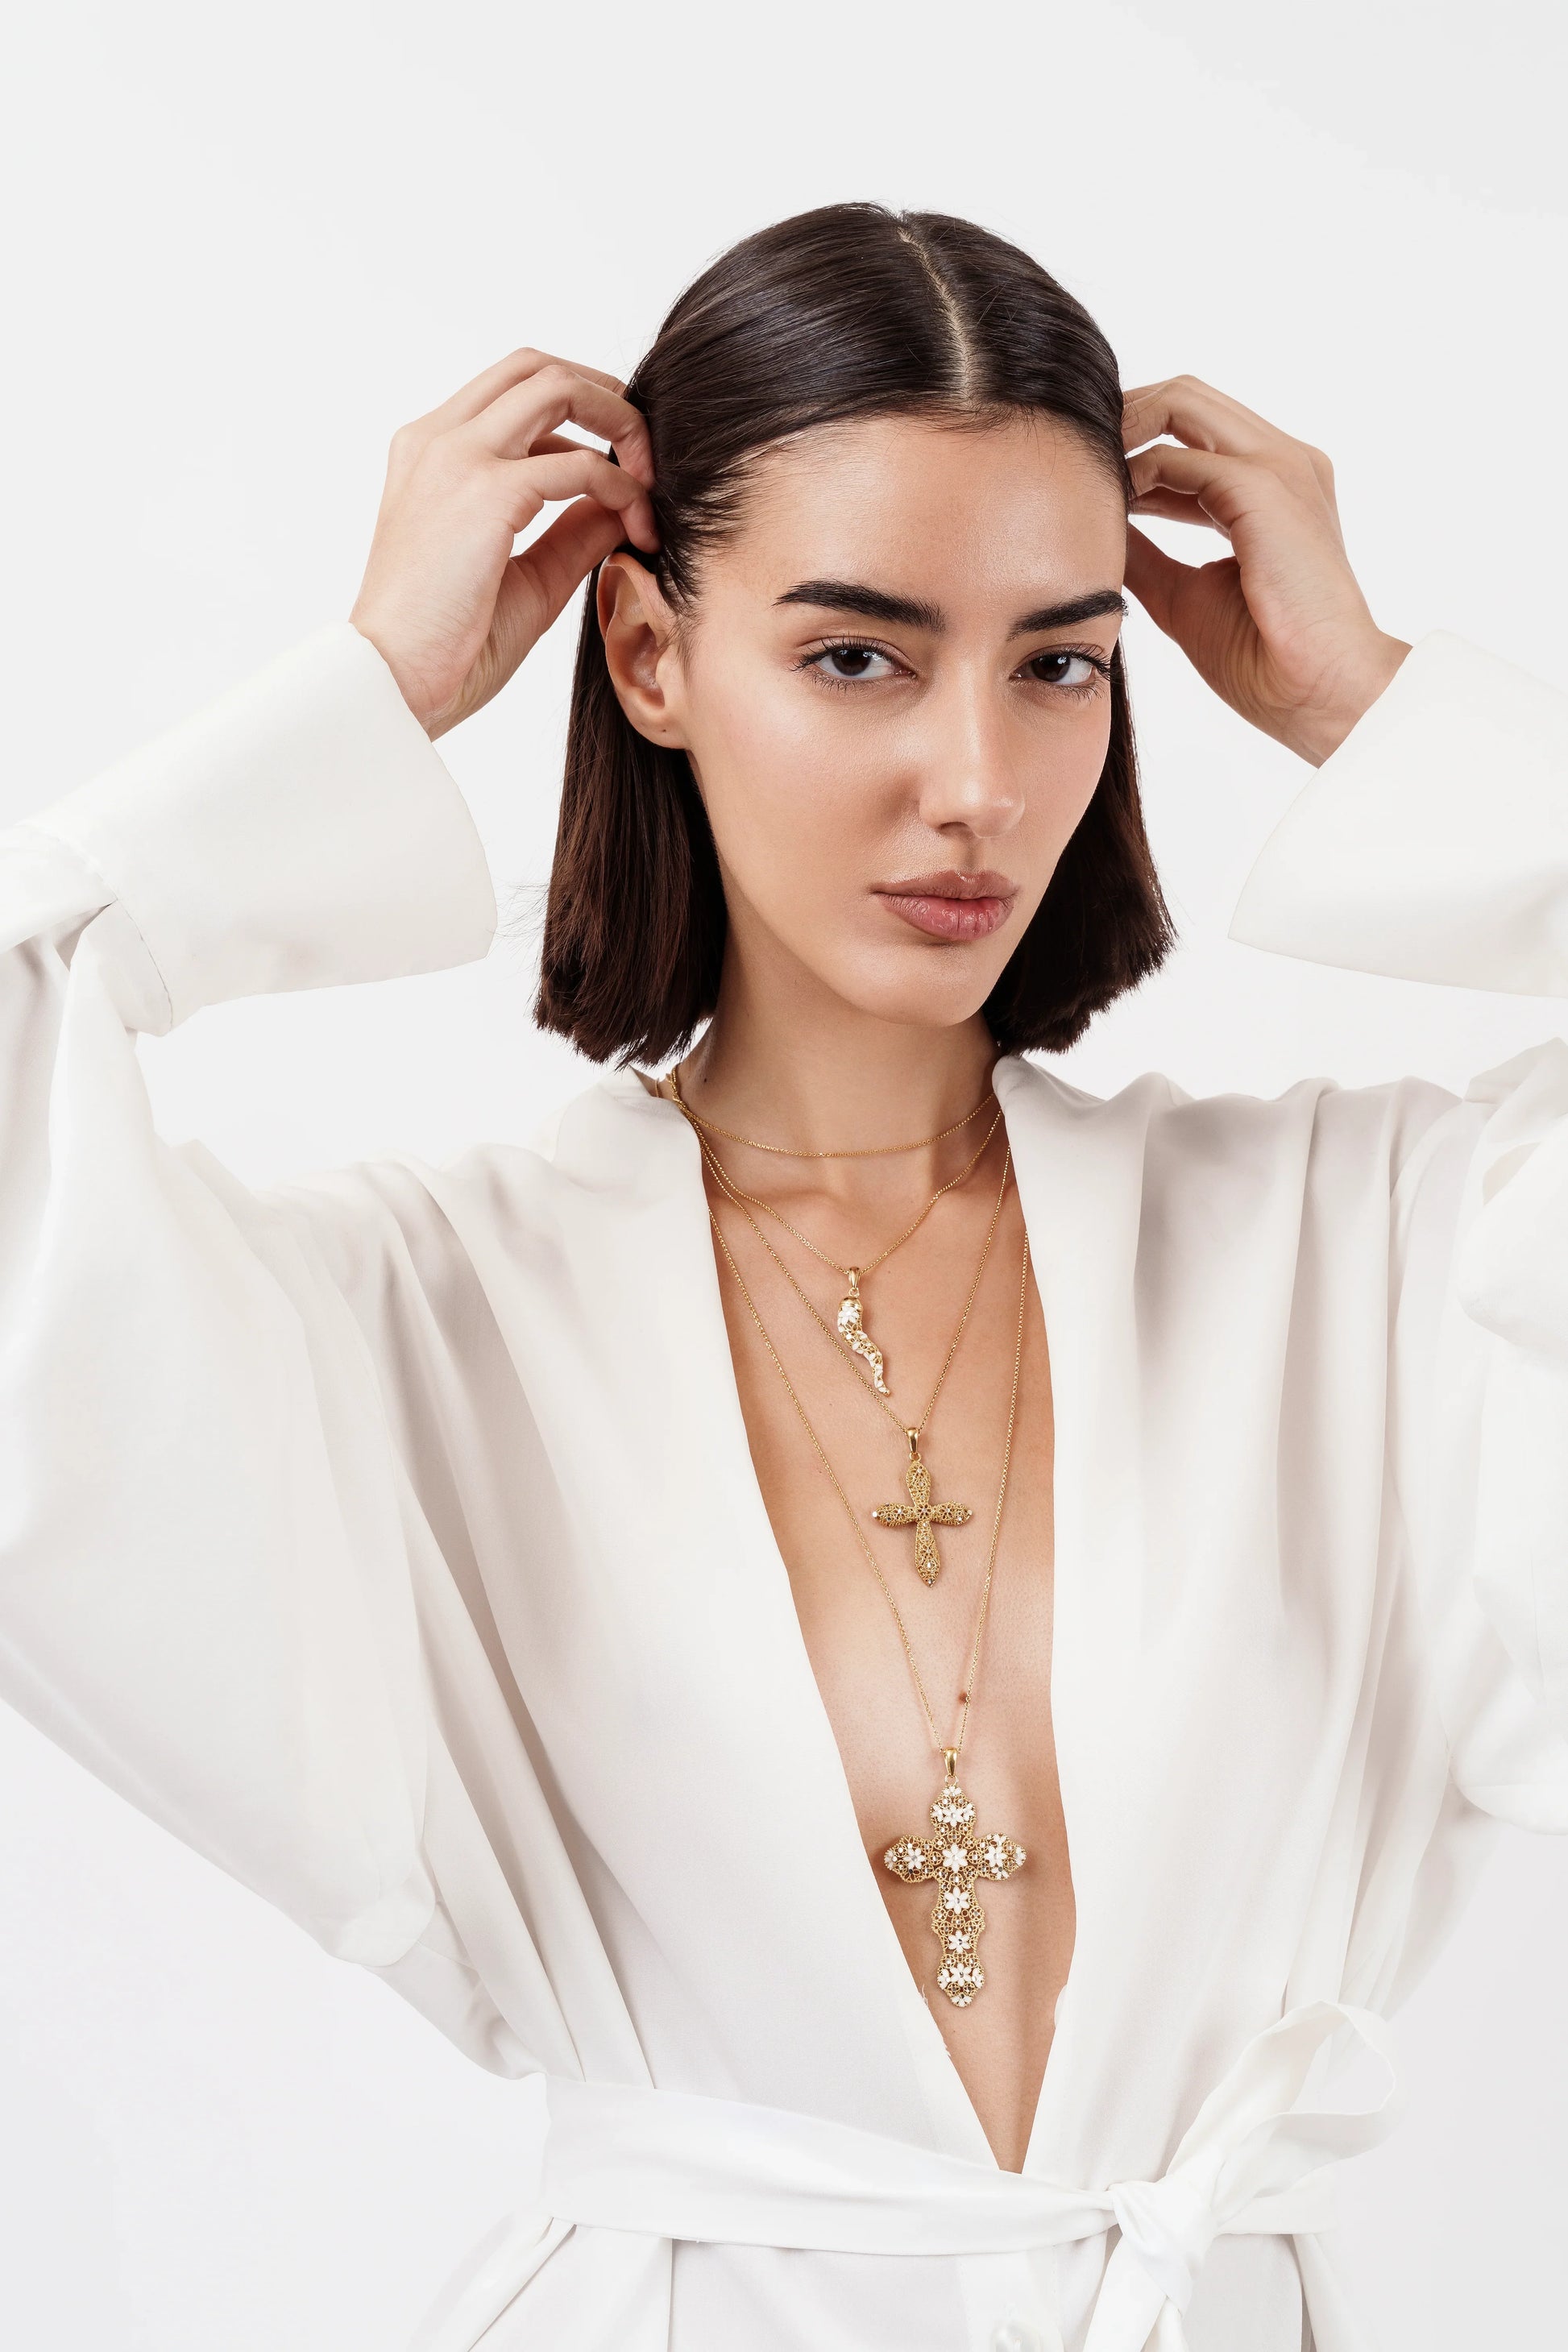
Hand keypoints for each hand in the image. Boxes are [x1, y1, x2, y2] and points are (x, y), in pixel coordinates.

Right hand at [350, 349, 656, 737]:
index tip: (619, 460)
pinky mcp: (484, 491)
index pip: (512, 390)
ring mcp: (457, 457)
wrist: (394, 684)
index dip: (578, 408)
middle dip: (606, 398)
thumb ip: (570, 530)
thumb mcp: (525, 576)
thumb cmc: (446, 647)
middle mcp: (438, 440)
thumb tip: (622, 502)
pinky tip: (638, 529)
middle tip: (646, 456)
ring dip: (620, 426)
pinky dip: (622, 488)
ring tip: (650, 485)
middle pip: (537, 368)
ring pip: (558, 387)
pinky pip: (580, 464)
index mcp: (431, 453)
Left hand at [1122, 377, 1408, 765]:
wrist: (1320, 693)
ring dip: (1123, 430)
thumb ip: (1144, 552)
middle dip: (1122, 416)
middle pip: (1186, 396)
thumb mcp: (1182, 593)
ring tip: (1084, 474)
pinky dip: (1135, 473)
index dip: (1134, 441)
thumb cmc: (1264, 659)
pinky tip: (1109, 506)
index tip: (1088, 475)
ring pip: (1182, 402)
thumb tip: (1096, 529)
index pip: (1193, 427)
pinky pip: (1180, 456)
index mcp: (1272, 484)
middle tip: (1075, 457)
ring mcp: (1280, 466)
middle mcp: (1282, 461)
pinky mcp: (1266, 488)